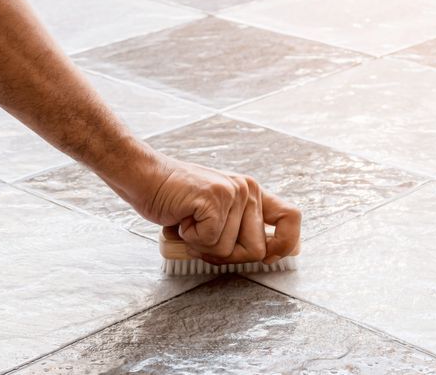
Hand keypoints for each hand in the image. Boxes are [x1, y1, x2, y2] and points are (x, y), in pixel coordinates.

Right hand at [131, 153, 300, 264]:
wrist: (143, 177)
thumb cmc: (176, 200)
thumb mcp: (216, 212)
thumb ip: (239, 229)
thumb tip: (265, 257)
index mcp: (253, 193)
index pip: (291, 217)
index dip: (286, 244)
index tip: (269, 258)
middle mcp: (248, 190)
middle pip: (257, 251)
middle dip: (227, 256)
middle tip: (203, 238)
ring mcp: (233, 193)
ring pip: (230, 251)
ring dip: (203, 247)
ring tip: (189, 224)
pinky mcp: (214, 199)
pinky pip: (210, 242)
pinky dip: (190, 240)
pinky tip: (182, 220)